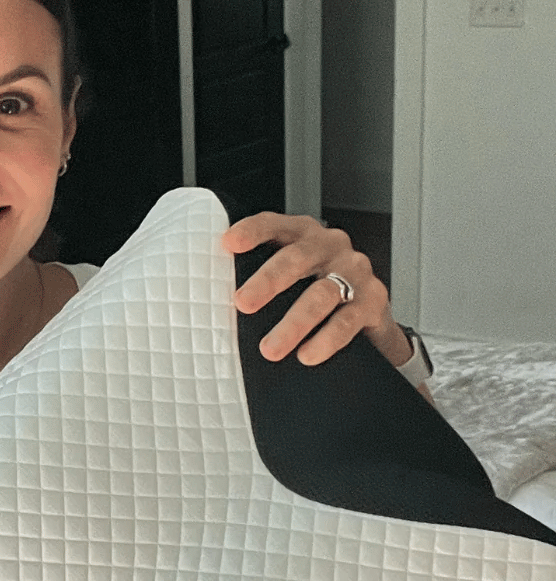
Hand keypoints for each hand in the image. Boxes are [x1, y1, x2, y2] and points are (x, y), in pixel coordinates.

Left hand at [223, 212, 411, 369]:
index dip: (253, 231)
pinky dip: (326, 340)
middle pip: (297, 258)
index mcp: (302, 235)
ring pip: (322, 294)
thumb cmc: (312, 293)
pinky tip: (308, 355)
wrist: (367, 316)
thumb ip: (257, 282)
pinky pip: (347, 320)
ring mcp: (354, 272)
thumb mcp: (287, 279)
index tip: (228, 243)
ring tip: (270, 349)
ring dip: (294, 323)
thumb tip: (207, 304)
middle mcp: (330, 247)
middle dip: (268, 281)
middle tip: (243, 303)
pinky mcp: (373, 300)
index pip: (275, 225)